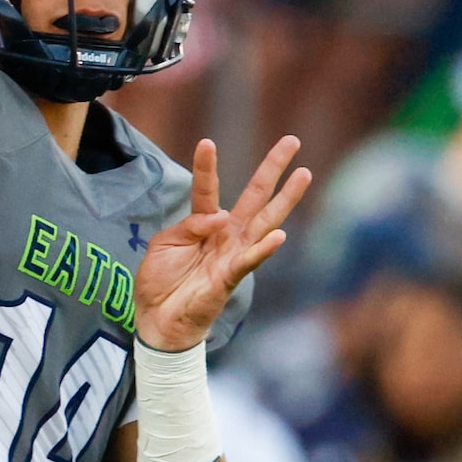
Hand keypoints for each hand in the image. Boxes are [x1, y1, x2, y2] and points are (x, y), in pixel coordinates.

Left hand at [134, 135, 310, 351]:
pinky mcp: (231, 277)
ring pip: (265, 221)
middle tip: (292, 141)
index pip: (207, 188)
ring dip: (285, 199)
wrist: (157, 319)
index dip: (207, 166)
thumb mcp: (164, 243)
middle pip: (254, 196)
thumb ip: (190, 225)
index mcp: (204, 223)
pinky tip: (279, 236)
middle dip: (273, 169)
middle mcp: (226, 234)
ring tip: (304, 174)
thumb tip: (219, 217)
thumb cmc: (160, 281)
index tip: (207, 142)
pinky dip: (263, 250)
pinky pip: (250, 261)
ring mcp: (232, 254)